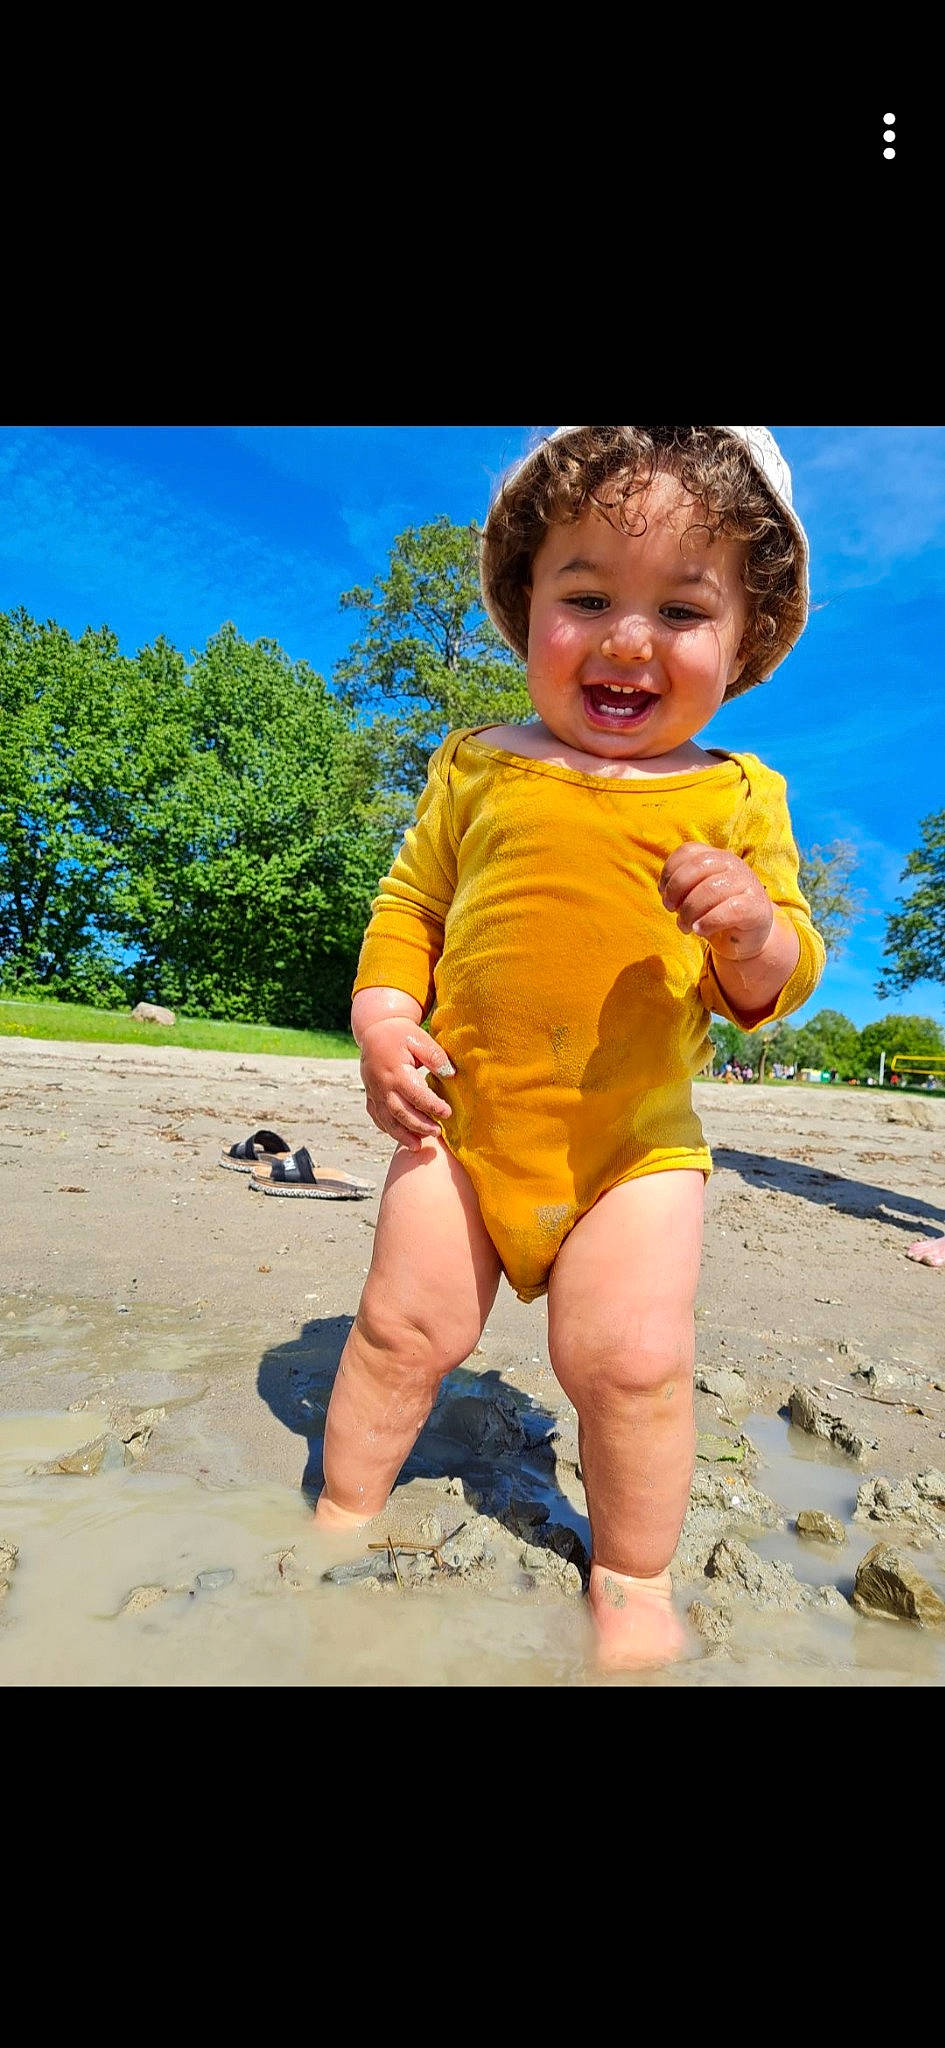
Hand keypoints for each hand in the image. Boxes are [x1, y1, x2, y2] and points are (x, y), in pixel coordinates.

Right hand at [359, 1017, 455, 1152]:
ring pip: (387, 1120)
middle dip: (419, 1126)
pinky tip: (401, 1137)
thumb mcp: (420, 1039)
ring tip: (418, 1146)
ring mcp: (374, 1092)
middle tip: (438, 1133)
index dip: (432, 1106)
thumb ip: (435, 1057)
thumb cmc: (401, 1034)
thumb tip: (451, 1074)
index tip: (448, 1113)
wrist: (374, 1030)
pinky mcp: (370, 1095)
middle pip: (401, 1112)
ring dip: (402, 1135)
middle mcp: (382, 1085)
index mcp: (396, 1071)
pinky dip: (388, 1129)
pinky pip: (377, 1117)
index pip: (416, 1094)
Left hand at [659, 843, 773, 960]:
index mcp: (717, 857)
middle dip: (676, 889)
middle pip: (698, 866)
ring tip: (684, 926)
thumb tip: (666, 890)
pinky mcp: (757, 906)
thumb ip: (682, 887)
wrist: (745, 938)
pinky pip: (730, 910)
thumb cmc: (715, 914)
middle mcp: (733, 864)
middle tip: (671, 909)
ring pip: (711, 889)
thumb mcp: (695, 895)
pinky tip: (700, 930)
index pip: (688, 851)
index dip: (669, 870)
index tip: (662, 892)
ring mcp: (748, 883)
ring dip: (689, 911)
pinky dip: (708, 921)